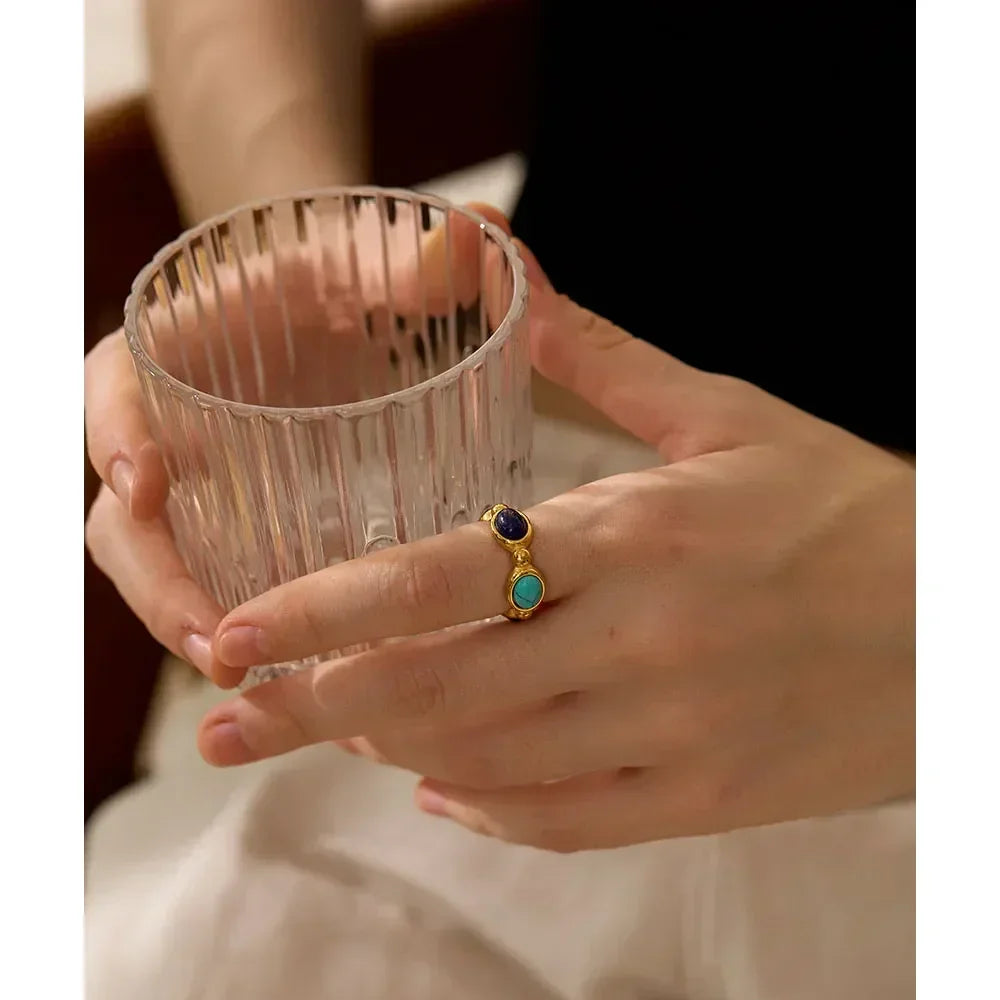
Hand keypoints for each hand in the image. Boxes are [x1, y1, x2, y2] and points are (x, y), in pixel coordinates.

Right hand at [84, 201, 514, 686]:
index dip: (115, 432)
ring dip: (184, 624)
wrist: (335, 305)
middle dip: (155, 580)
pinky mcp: (229, 523)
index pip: (113, 384)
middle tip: (213, 643)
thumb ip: (420, 258)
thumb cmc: (344, 276)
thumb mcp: (375, 260)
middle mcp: (170, 424)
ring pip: (155, 564)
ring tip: (244, 679)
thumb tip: (480, 227)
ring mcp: (196, 485)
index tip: (146, 485)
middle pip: (122, 511)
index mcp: (178, 347)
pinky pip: (207, 580)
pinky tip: (281, 672)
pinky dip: (231, 626)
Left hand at [197, 246, 914, 851]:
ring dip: (390, 748)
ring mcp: (671, 734)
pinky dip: (481, 810)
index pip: (442, 577)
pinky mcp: (702, 799)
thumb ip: (596, 356)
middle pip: (437, 689)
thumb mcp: (726, 414)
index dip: (322, 609)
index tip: (234, 633)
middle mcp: (642, 643)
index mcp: (637, 533)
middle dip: (313, 706)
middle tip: (227, 718)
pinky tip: (436, 788)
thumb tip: (502, 273)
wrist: (966, 626)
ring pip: (485, 764)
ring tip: (332, 726)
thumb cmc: (843, 507)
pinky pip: (561, 822)